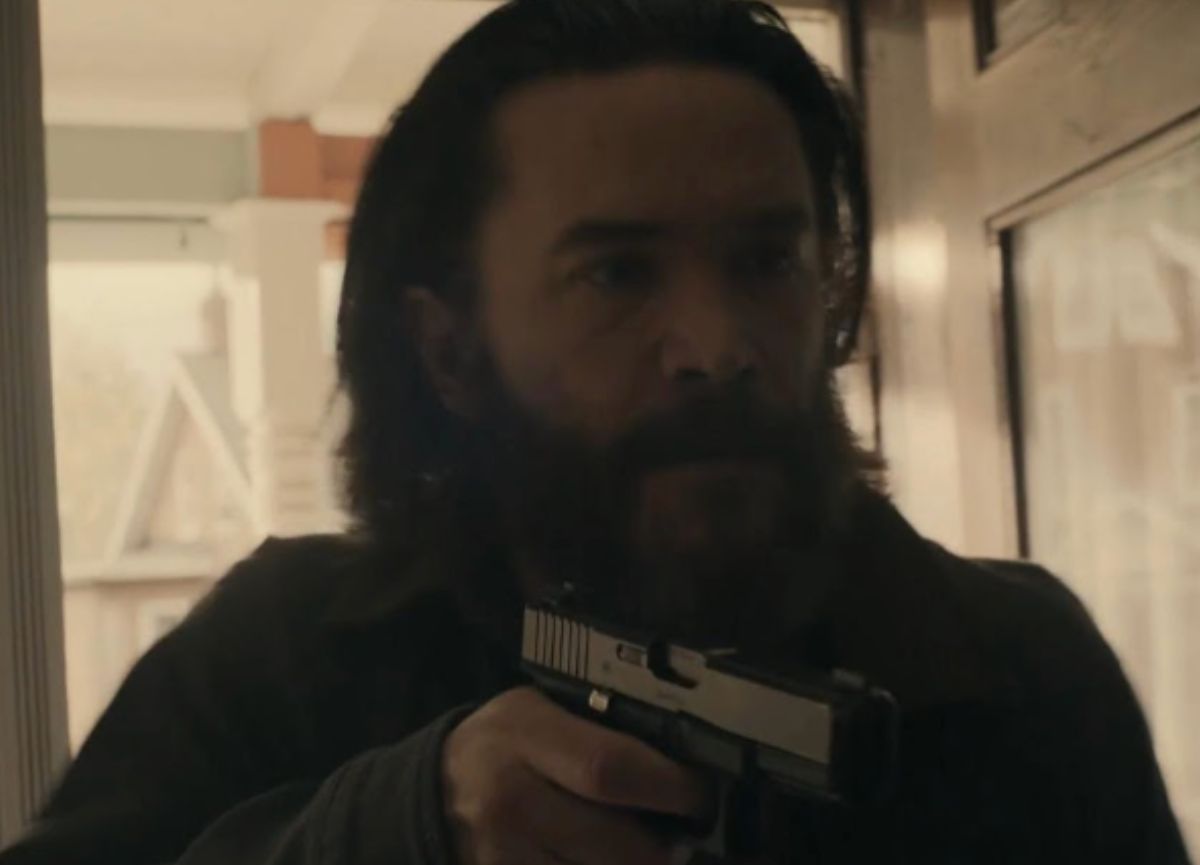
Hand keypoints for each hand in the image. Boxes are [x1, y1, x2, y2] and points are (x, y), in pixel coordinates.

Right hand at [442, 686, 712, 864]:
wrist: (435, 793)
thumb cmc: (502, 743)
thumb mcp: (537, 711)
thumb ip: (596, 732)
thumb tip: (677, 762)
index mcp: (524, 738)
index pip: (609, 768)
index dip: (669, 787)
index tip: (700, 795)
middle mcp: (510, 802)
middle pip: (616, 844)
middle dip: (662, 849)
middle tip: (680, 837)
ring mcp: (503, 857)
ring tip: (637, 849)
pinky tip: (599, 860)